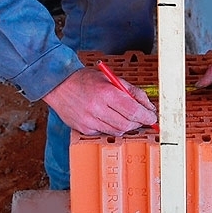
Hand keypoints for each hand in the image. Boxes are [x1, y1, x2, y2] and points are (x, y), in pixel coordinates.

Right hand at [43, 67, 157, 134]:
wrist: (58, 84)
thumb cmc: (86, 79)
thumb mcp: (112, 79)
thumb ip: (133, 92)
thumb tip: (149, 107)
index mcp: (106, 93)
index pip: (134, 111)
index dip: (147, 117)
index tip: (152, 117)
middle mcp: (97, 109)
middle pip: (127, 124)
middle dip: (139, 123)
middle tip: (142, 118)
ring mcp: (89, 121)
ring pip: (117, 131)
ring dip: (127, 126)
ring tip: (126, 117)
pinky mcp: (83, 129)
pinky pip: (105, 133)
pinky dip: (112, 128)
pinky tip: (108, 118)